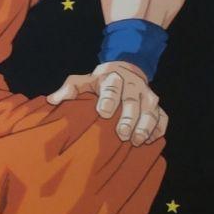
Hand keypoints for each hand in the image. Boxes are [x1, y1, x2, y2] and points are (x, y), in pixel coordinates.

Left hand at [47, 61, 166, 145]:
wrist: (125, 72)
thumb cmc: (99, 82)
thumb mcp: (83, 80)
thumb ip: (70, 89)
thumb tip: (52, 100)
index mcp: (113, 77)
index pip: (112, 87)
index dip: (108, 99)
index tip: (103, 113)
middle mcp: (133, 85)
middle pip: (133, 100)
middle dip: (129, 117)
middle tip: (122, 134)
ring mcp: (147, 96)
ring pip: (151, 110)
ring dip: (145, 126)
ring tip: (137, 141)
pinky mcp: (157, 107)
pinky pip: (162, 118)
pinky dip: (158, 129)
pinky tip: (151, 141)